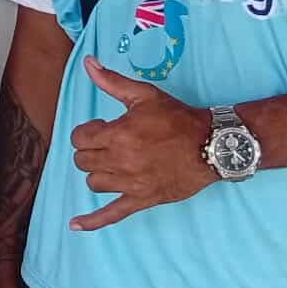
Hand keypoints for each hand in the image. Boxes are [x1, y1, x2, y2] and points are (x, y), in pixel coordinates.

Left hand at [68, 56, 213, 231]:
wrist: (211, 145)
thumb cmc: (177, 118)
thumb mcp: (144, 95)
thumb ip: (112, 81)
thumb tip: (87, 63)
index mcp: (118, 135)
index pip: (80, 138)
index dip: (88, 131)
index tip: (103, 127)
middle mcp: (120, 162)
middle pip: (83, 161)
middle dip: (91, 150)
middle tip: (109, 144)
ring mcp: (130, 184)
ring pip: (93, 183)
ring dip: (97, 173)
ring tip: (112, 164)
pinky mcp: (142, 200)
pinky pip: (112, 214)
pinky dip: (92, 221)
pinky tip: (75, 225)